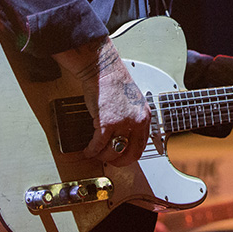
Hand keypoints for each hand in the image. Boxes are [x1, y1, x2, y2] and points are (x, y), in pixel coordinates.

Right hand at [54, 36, 150, 166]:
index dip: (129, 155)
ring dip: (101, 156)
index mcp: (144, 117)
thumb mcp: (132, 102)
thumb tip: (124, 136)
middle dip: (117, 161)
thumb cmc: (114, 82)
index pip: (141, 146)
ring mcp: (122, 123)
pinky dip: (91, 150)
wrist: (103, 70)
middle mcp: (136, 121)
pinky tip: (88, 150)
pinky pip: (98, 145)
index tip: (121, 158)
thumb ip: (131, 119)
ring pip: (112, 152)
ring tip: (95, 153)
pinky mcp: (106, 123)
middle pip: (129, 154)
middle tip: (108, 160)